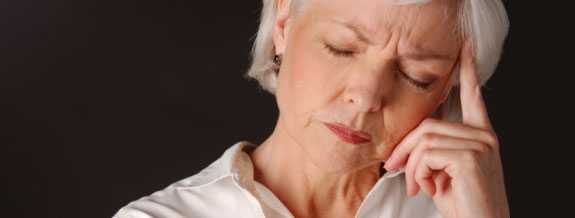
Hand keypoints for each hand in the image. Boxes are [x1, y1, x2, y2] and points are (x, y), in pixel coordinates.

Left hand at [383, 40, 508, 217]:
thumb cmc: (463, 205)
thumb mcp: (444, 173)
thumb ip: (433, 152)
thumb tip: (404, 148)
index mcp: (480, 136)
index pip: (473, 97)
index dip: (468, 72)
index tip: (464, 49)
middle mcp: (484, 136)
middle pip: (428, 126)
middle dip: (404, 148)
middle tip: (393, 168)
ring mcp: (480, 145)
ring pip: (424, 140)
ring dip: (412, 166)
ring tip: (418, 187)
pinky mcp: (470, 157)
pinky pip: (427, 155)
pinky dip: (418, 173)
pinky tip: (428, 189)